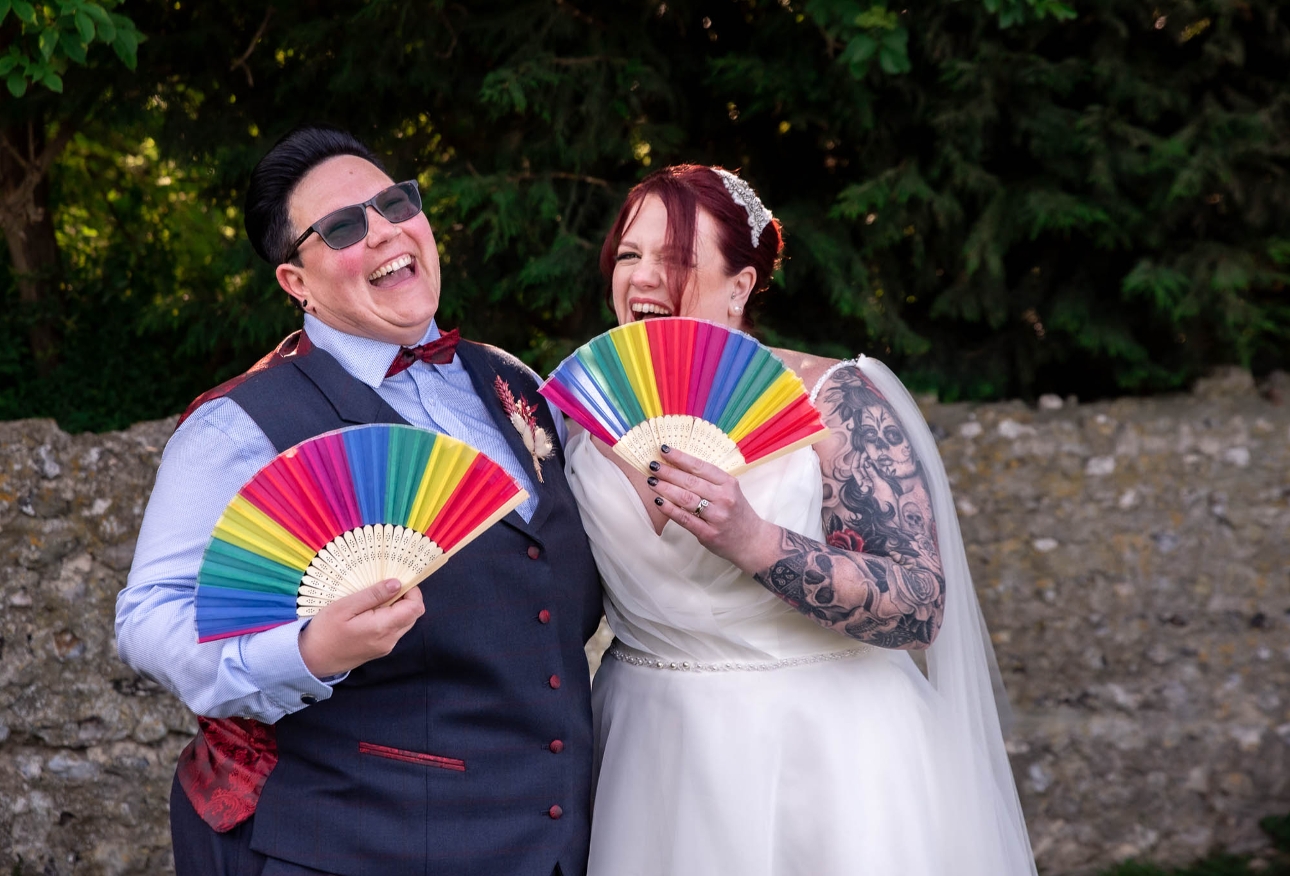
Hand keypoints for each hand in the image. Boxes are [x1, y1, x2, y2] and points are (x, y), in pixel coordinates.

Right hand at [298, 579, 424, 678]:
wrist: (310, 660)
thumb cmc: (324, 631)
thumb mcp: (345, 607)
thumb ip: (373, 595)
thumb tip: (397, 584)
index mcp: (383, 628)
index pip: (415, 608)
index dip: (412, 591)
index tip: (398, 579)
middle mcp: (389, 640)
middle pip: (413, 615)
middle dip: (406, 598)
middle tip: (385, 586)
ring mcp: (385, 647)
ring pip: (404, 622)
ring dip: (397, 608)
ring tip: (376, 598)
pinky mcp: (379, 650)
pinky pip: (393, 630)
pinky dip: (390, 617)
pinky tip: (371, 611)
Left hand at [646, 445, 780, 571]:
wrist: (753, 541)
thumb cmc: (737, 513)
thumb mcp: (730, 491)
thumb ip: (709, 481)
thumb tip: (678, 467)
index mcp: (728, 483)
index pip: (700, 467)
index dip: (680, 457)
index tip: (664, 450)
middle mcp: (724, 498)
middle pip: (691, 482)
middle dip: (668, 472)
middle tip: (652, 465)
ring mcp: (717, 516)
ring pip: (686, 499)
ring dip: (665, 489)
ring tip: (651, 481)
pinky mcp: (709, 533)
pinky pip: (685, 519)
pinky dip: (670, 509)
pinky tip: (659, 501)